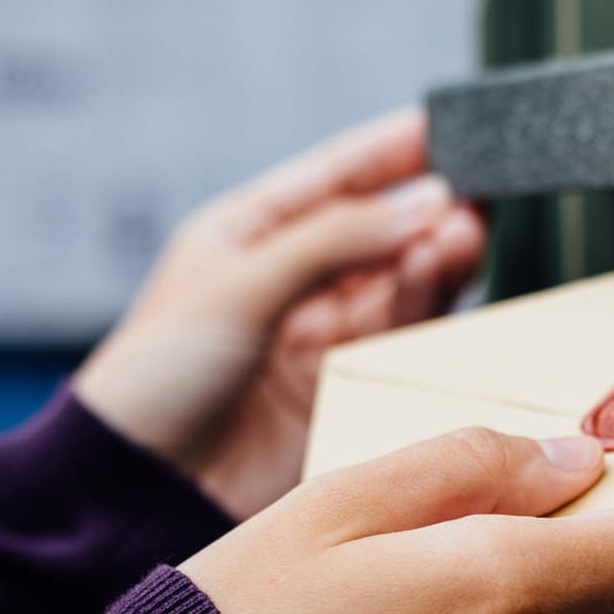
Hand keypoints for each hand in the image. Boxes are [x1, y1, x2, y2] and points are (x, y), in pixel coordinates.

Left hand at [74, 109, 485, 519]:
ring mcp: (318, 337)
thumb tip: (421, 204)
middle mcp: (290, 282)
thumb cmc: (155, 377)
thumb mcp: (240, 285)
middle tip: (472, 199)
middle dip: (425, 212)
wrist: (141, 485)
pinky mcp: (340, 390)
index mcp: (248, 236)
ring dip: (432, 259)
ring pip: (395, 285)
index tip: (446, 128)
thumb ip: (333, 241)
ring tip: (463, 238)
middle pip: (376, 233)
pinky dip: (425, 311)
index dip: (388, 151)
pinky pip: (398, 340)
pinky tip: (442, 283)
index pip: (332, 177)